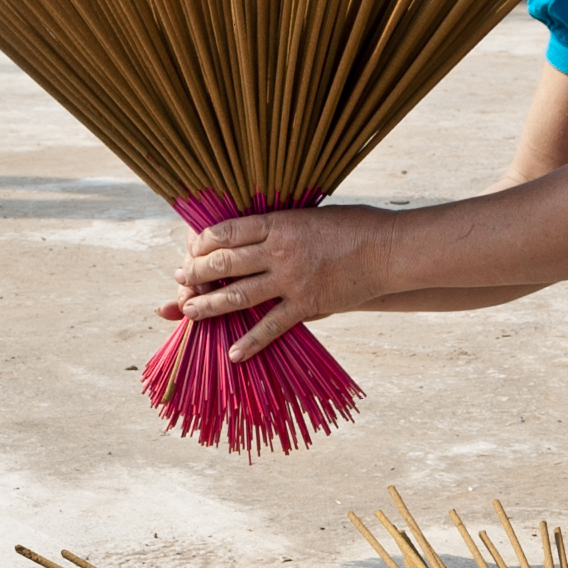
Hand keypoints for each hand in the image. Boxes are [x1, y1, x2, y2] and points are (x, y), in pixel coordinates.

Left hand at [163, 206, 393, 360]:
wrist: (388, 249)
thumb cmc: (353, 227)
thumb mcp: (311, 215)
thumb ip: (282, 225)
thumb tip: (257, 233)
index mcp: (279, 223)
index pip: (227, 231)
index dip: (203, 241)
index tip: (191, 249)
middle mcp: (279, 251)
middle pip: (225, 262)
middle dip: (196, 273)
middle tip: (180, 280)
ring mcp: (292, 279)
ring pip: (239, 294)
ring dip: (209, 305)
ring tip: (189, 312)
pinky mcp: (307, 305)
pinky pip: (271, 326)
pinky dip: (250, 342)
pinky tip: (232, 353)